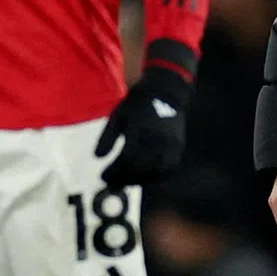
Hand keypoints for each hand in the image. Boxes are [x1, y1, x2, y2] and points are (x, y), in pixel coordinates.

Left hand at [95, 63, 191, 186]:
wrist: (167, 92)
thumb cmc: (138, 104)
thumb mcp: (118, 115)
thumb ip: (107, 136)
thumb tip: (98, 157)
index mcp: (140, 129)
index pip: (126, 158)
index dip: (113, 171)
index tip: (102, 176)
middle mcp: (157, 139)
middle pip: (140, 168)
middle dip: (123, 179)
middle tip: (112, 183)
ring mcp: (170, 144)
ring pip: (155, 172)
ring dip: (139, 180)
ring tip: (126, 181)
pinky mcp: (179, 147)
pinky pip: (168, 169)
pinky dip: (156, 177)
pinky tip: (145, 177)